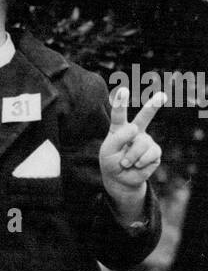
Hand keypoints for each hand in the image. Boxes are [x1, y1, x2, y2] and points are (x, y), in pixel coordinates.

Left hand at [100, 87, 164, 216]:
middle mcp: (135, 131)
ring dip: (131, 156)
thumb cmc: (111, 163)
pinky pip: (150, 153)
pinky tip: (137, 165)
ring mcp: (146, 140)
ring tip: (125, 163)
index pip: (119, 115)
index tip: (123, 91)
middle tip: (162, 96)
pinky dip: (140, 162)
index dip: (121, 103)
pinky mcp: (155, 151)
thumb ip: (119, 138)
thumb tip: (135, 129)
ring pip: (141, 144)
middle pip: (144, 117)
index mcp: (120, 128)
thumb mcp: (108, 151)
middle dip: (153, 106)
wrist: (120, 179)